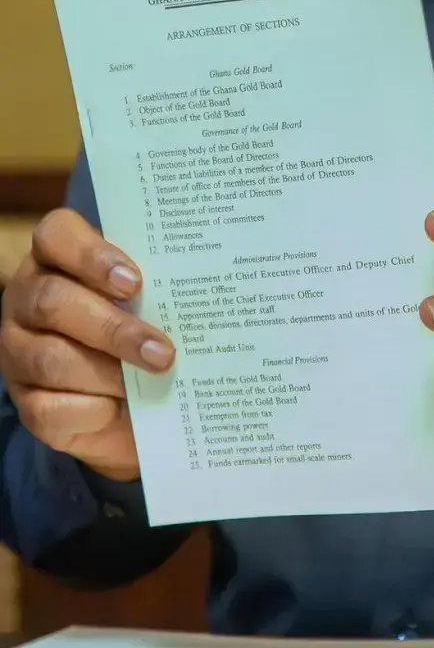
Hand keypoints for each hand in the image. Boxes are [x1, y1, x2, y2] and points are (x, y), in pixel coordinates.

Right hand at [0, 209, 174, 480]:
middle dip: (114, 329)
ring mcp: (19, 352)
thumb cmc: (141, 330)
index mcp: (56, 259)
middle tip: (162, 350)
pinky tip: (124, 407)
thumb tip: (200, 298)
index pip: (56, 236)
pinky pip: (48, 408)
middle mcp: (28, 300)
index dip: (92, 256)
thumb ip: (158, 291)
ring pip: (51, 359)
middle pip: (53, 302)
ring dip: (109, 372)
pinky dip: (93, 411)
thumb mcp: (148, 301)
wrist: (130, 402)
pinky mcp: (27, 403)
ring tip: (154, 379)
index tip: (135, 282)